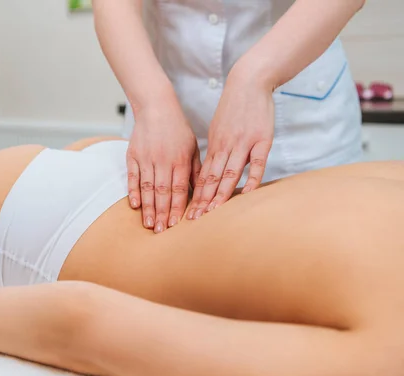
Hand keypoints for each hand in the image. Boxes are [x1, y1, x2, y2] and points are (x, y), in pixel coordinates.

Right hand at [127, 102, 200, 232]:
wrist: (156, 106)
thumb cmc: (178, 128)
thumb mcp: (193, 147)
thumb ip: (196, 170)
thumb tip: (202, 192)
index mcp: (180, 160)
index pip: (179, 189)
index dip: (177, 208)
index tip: (176, 224)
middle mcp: (163, 160)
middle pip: (163, 192)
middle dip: (162, 213)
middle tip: (160, 232)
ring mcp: (146, 158)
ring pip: (147, 187)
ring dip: (148, 207)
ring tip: (148, 224)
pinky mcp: (133, 155)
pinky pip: (132, 176)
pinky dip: (133, 191)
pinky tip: (135, 205)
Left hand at [187, 66, 273, 218]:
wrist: (249, 82)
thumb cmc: (234, 106)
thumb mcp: (219, 128)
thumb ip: (217, 149)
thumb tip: (211, 170)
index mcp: (214, 145)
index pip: (203, 175)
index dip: (196, 194)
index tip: (189, 210)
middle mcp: (225, 147)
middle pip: (212, 178)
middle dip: (203, 200)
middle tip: (194, 218)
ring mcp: (243, 144)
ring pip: (229, 173)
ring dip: (220, 194)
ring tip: (213, 212)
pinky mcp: (261, 140)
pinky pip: (256, 163)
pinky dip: (251, 179)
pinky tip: (246, 194)